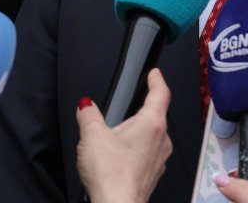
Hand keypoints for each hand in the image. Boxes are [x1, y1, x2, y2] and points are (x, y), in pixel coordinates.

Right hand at [76, 68, 173, 202]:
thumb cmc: (111, 175)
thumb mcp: (92, 136)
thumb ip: (88, 115)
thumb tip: (86, 106)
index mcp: (152, 123)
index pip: (161, 93)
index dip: (157, 80)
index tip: (155, 74)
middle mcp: (161, 140)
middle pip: (156, 115)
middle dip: (142, 109)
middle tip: (128, 107)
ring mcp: (159, 159)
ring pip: (152, 136)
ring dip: (139, 132)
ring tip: (118, 136)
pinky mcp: (153, 174)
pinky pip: (148, 154)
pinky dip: (137, 150)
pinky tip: (120, 156)